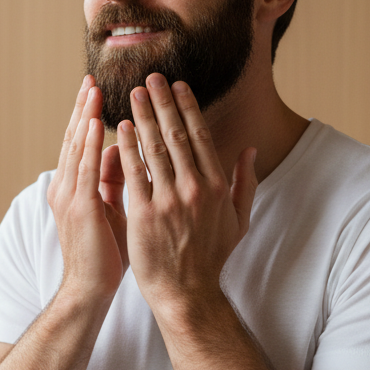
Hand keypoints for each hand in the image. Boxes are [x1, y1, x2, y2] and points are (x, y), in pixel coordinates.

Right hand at [46, 76, 128, 301]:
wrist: (90, 288)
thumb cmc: (104, 253)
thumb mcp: (111, 209)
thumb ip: (111, 180)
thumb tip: (118, 153)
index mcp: (72, 188)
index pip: (78, 144)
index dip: (85, 116)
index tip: (94, 90)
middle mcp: (65, 187)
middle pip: (71, 138)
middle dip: (81, 108)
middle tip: (90, 78)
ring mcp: (69, 196)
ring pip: (75, 147)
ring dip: (83, 117)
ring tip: (91, 90)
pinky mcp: (80, 207)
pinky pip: (84, 168)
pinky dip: (87, 143)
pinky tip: (94, 124)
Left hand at [115, 74, 256, 308]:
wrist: (186, 293)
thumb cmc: (210, 257)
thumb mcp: (238, 221)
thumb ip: (245, 183)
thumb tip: (249, 150)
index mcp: (217, 187)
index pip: (200, 136)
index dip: (187, 107)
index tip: (178, 85)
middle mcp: (195, 189)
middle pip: (176, 135)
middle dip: (162, 102)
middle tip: (151, 77)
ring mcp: (169, 201)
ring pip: (154, 148)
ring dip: (143, 116)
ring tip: (132, 93)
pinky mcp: (145, 213)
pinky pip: (134, 172)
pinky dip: (127, 147)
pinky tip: (119, 128)